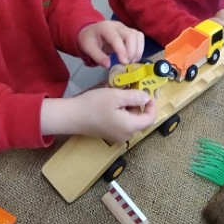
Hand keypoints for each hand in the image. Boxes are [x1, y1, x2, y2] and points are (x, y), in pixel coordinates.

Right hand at [41, 88, 155, 143]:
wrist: (72, 116)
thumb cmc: (94, 105)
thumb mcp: (116, 96)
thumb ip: (134, 97)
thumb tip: (147, 97)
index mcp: (130, 127)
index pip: (149, 118)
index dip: (152, 105)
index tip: (147, 91)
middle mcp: (125, 135)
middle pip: (140, 119)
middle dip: (139, 103)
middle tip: (134, 88)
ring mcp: (116, 135)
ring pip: (130, 119)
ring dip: (130, 105)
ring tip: (122, 91)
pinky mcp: (108, 133)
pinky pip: (122, 122)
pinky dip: (122, 110)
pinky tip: (114, 99)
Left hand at [78, 21, 143, 68]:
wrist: (91, 32)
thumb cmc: (89, 40)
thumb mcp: (88, 48)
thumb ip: (98, 56)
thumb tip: (109, 65)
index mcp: (105, 28)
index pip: (116, 38)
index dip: (122, 51)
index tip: (124, 63)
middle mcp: (118, 25)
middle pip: (131, 35)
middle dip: (132, 51)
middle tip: (127, 64)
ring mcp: (125, 28)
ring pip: (138, 36)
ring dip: (137, 50)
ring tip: (131, 62)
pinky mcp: (130, 32)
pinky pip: (140, 38)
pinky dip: (139, 48)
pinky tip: (134, 57)